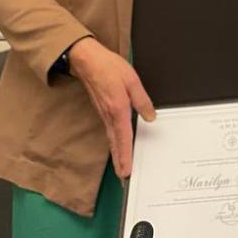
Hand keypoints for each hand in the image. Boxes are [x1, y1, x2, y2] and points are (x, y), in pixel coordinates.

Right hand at [68, 37, 155, 178]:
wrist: (86, 59)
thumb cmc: (108, 67)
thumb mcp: (132, 80)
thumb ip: (142, 100)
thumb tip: (150, 116)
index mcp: (118, 109)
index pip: (124, 138)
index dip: (126, 156)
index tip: (127, 171)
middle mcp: (109, 115)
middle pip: (115, 144)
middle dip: (120, 162)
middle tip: (124, 178)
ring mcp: (103, 114)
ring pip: (111, 139)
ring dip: (116, 154)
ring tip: (121, 168)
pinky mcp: (102, 110)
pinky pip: (109, 131)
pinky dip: (113, 143)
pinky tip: (117, 146)